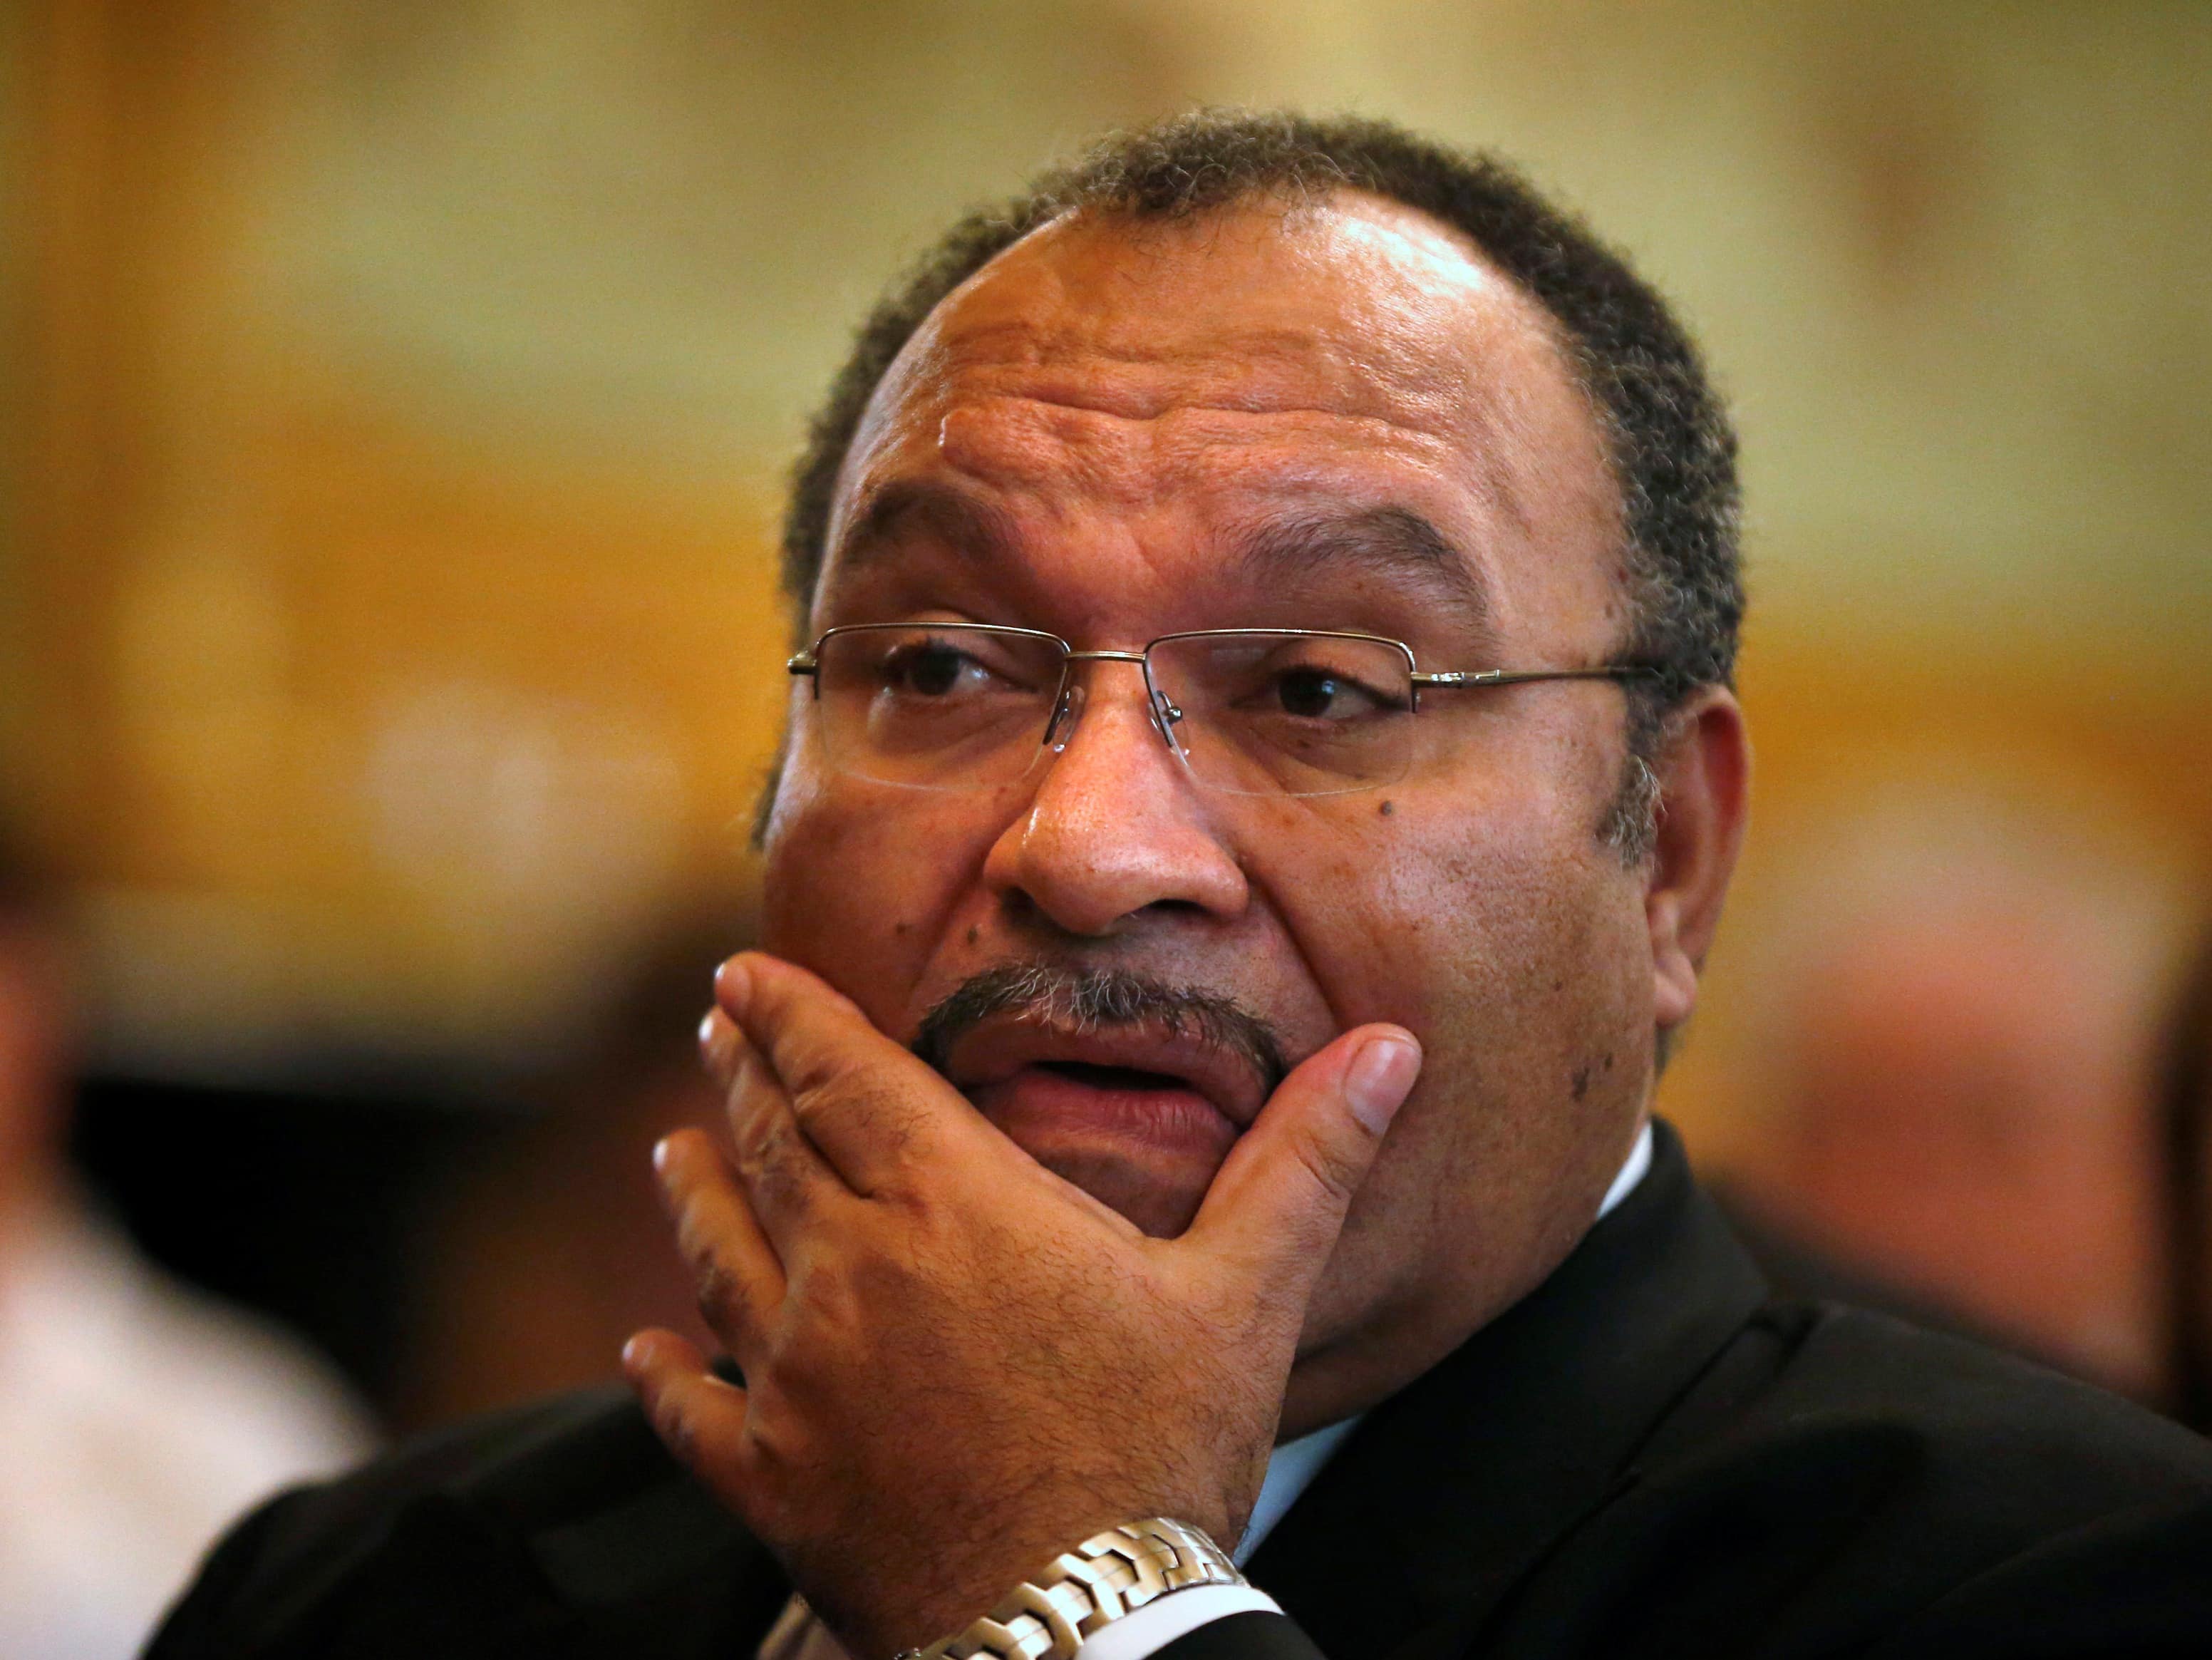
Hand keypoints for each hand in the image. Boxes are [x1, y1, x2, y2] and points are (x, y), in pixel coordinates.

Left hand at [623, 951, 1418, 1658]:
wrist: (1080, 1628)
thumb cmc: (1164, 1453)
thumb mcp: (1249, 1295)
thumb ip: (1308, 1159)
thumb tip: (1392, 1048)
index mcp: (955, 1206)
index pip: (845, 1076)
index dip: (790, 1017)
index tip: (743, 975)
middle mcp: (852, 1271)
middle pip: (773, 1148)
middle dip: (743, 1078)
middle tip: (718, 1031)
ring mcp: (797, 1378)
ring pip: (719, 1255)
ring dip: (691, 1191)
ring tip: (670, 1146)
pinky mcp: (773, 1477)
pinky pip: (692, 1410)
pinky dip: (661, 1370)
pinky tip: (640, 1346)